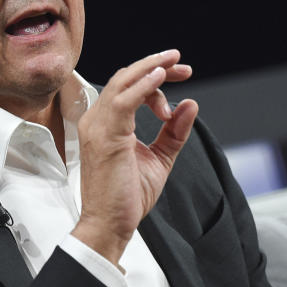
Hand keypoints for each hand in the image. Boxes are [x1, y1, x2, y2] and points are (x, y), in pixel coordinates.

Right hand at [73, 49, 197, 265]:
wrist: (109, 225)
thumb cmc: (126, 197)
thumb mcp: (159, 159)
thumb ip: (174, 132)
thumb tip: (190, 104)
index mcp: (105, 124)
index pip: (128, 86)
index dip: (154, 78)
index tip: (181, 77)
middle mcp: (96, 120)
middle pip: (125, 77)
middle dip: (156, 66)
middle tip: (183, 64)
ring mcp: (98, 126)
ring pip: (123, 82)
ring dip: (151, 68)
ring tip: (174, 62)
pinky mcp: (106, 136)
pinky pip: (124, 100)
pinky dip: (144, 86)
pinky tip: (161, 78)